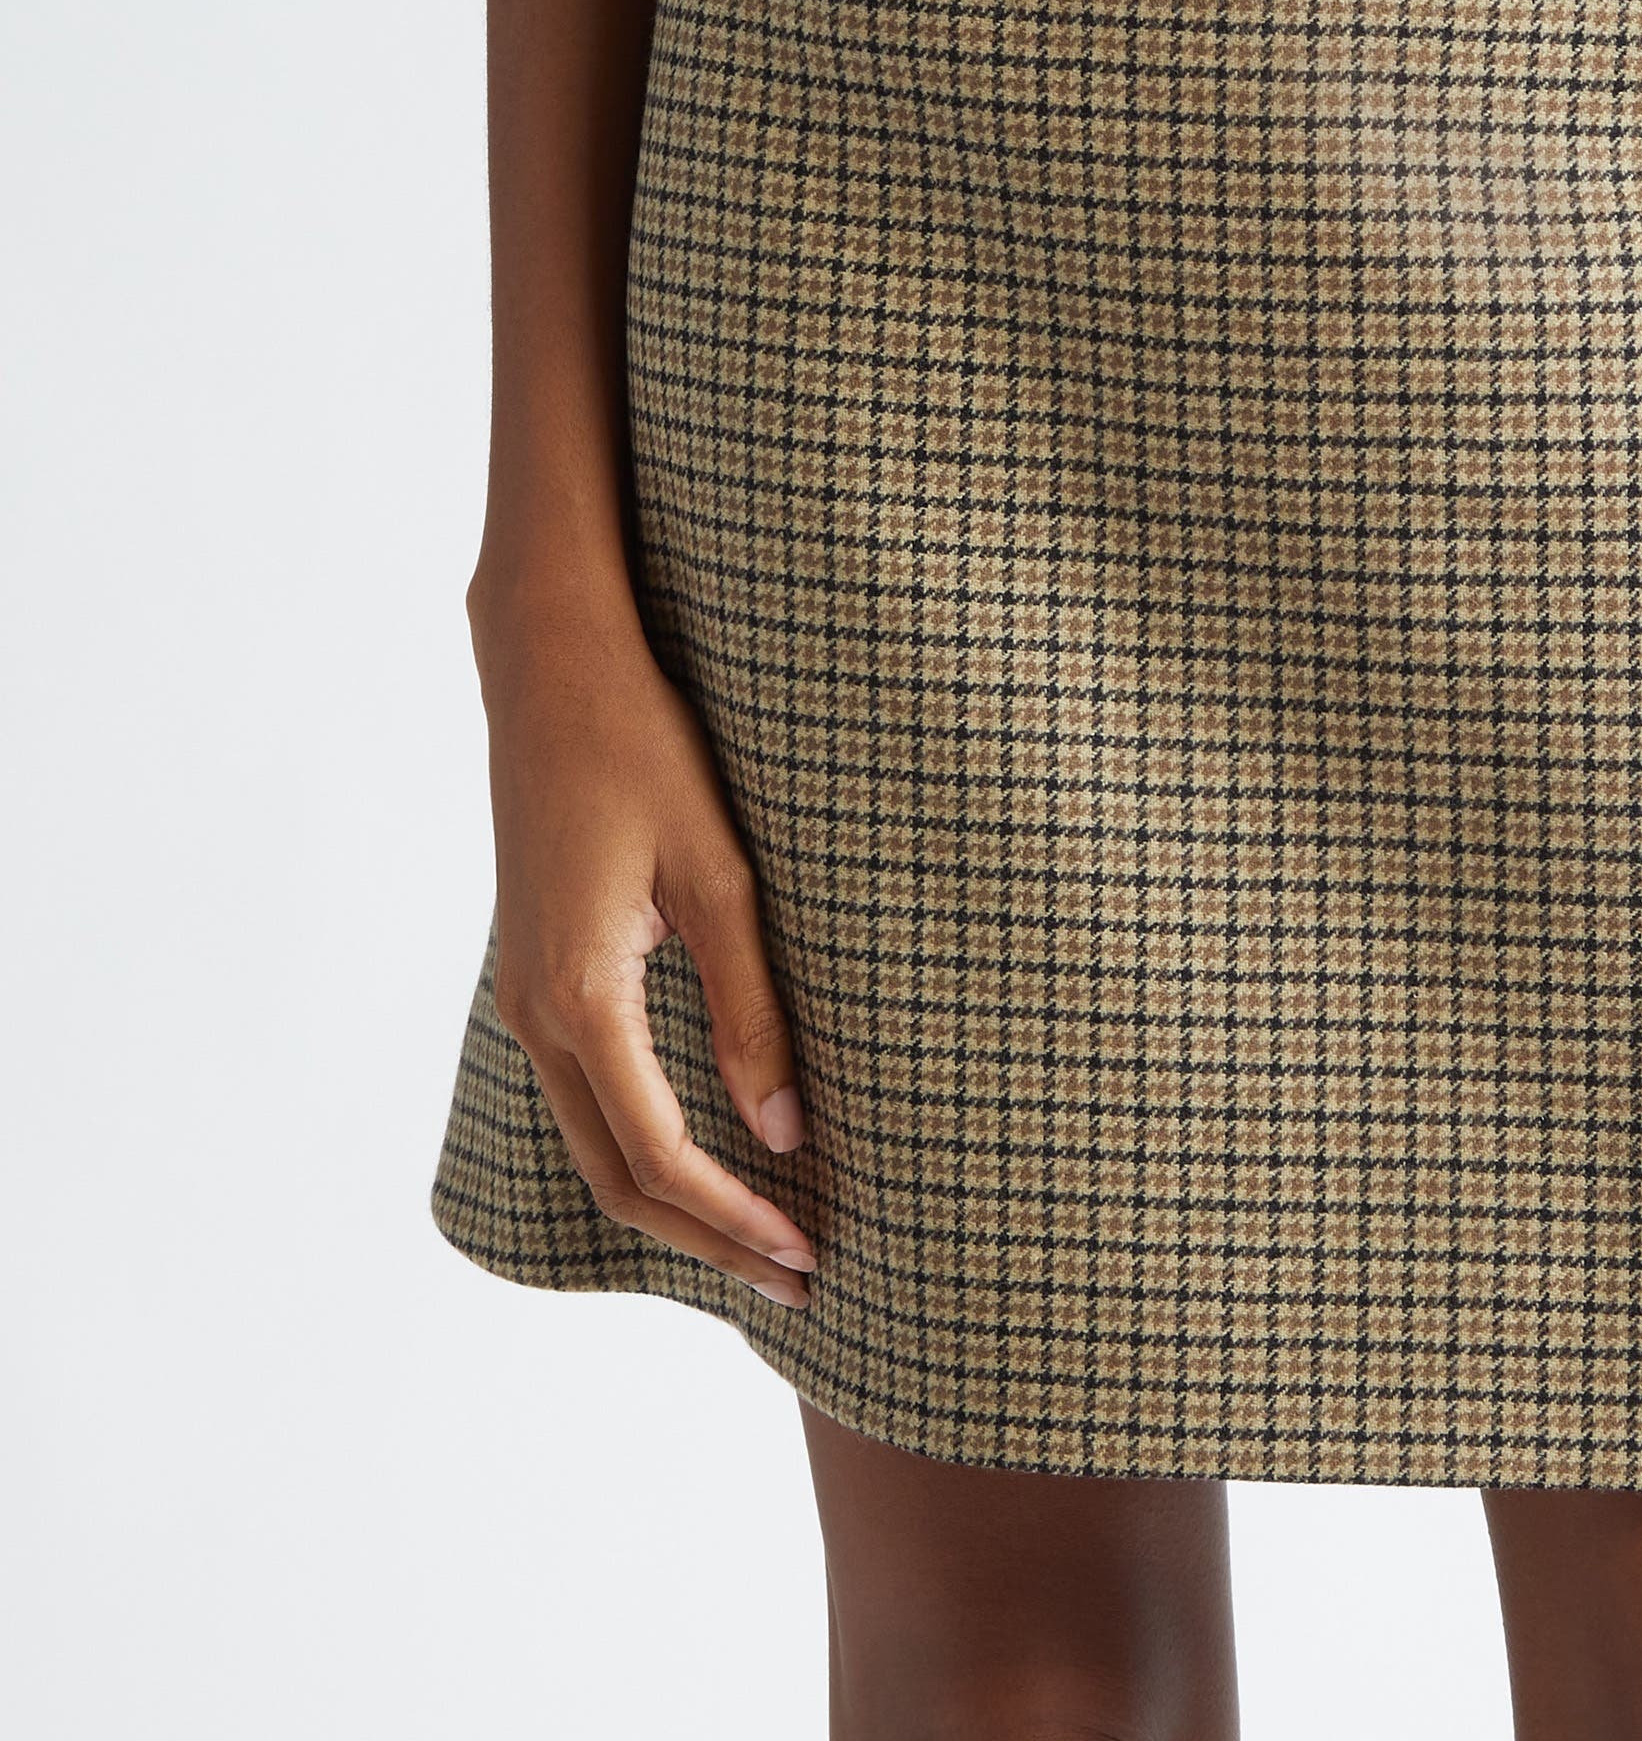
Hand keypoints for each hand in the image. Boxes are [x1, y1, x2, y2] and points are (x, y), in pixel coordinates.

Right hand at [477, 585, 816, 1306]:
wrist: (549, 671)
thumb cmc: (642, 750)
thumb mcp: (718, 873)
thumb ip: (750, 1008)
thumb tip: (785, 1131)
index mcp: (581, 999)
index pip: (661, 1156)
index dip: (736, 1218)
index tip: (808, 1253)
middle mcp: (538, 1017)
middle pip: (619, 1179)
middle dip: (709, 1239)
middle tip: (800, 1277)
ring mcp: (526, 1000)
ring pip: (597, 1145)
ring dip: (676, 1202)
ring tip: (765, 1235)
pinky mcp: (537, 976)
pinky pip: (587, 1095)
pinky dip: (644, 1148)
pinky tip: (705, 1155)